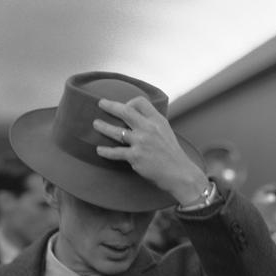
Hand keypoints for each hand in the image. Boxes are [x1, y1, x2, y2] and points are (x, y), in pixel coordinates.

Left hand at [93, 98, 208, 203]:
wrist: (180, 173)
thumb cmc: (172, 154)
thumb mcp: (166, 132)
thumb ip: (152, 124)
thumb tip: (136, 119)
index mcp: (157, 120)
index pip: (140, 102)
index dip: (129, 102)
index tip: (123, 107)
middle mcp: (149, 128)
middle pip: (125, 111)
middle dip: (110, 106)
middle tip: (100, 103)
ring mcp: (141, 142)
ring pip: (116, 131)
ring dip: (103, 127)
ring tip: (95, 124)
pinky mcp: (135, 157)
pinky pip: (115, 152)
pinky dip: (105, 151)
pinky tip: (99, 150)